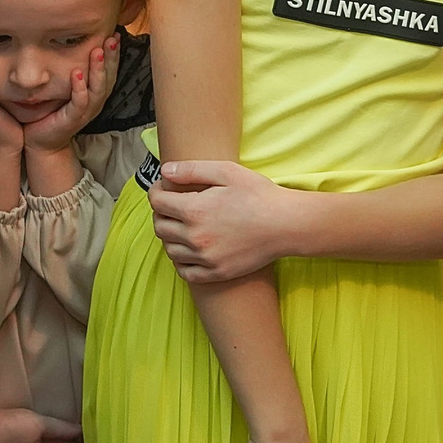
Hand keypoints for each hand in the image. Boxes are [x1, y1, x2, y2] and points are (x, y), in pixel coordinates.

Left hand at [20, 33, 120, 154]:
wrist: (42, 142)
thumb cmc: (52, 112)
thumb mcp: (64, 88)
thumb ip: (70, 69)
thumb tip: (65, 41)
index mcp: (95, 93)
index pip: (109, 70)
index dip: (114, 53)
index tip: (115, 33)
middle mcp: (95, 101)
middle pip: (108, 77)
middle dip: (111, 57)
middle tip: (112, 37)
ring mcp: (85, 111)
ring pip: (98, 89)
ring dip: (98, 70)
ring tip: (98, 51)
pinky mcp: (73, 120)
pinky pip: (80, 103)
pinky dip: (80, 88)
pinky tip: (77, 74)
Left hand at [148, 160, 297, 282]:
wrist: (286, 225)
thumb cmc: (259, 194)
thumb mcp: (227, 172)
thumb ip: (192, 169)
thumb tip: (165, 171)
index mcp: (194, 210)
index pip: (157, 202)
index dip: (156, 192)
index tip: (163, 188)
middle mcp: (195, 237)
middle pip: (160, 227)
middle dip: (161, 213)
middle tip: (172, 206)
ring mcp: (205, 258)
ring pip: (170, 250)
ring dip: (170, 237)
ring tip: (181, 226)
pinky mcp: (217, 272)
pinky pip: (185, 272)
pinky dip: (181, 262)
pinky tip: (189, 251)